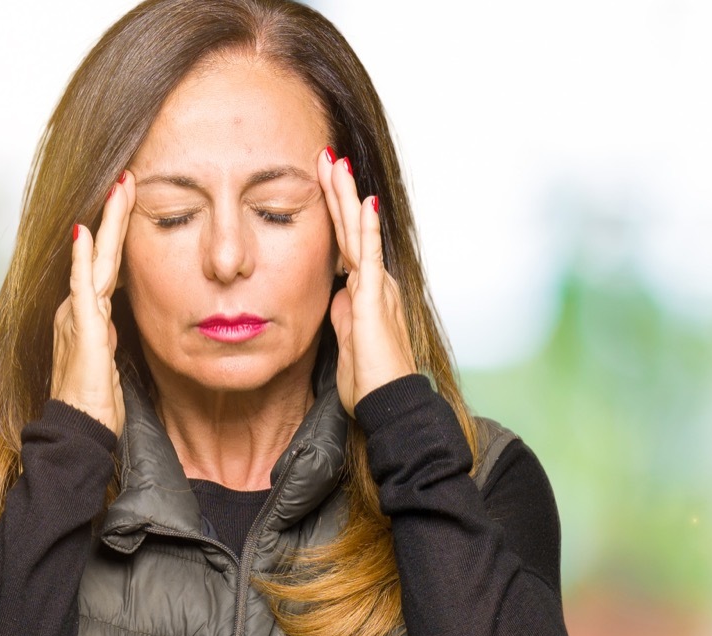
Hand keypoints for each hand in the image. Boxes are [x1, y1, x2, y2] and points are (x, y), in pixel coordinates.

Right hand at [50, 171, 133, 435]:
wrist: (80, 426)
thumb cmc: (94, 399)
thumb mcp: (110, 358)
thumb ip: (110, 334)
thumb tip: (115, 321)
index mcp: (89, 313)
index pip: (108, 263)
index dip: (118, 231)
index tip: (129, 199)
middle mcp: (80, 307)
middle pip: (102, 252)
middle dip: (114, 214)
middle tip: (126, 177)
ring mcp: (79, 314)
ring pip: (97, 259)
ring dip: (107, 223)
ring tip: (117, 189)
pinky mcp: (83, 328)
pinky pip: (83, 287)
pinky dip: (84, 260)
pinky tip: (83, 234)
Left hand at [318, 148, 416, 414]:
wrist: (388, 404)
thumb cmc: (369, 381)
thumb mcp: (348, 342)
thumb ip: (343, 315)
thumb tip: (336, 296)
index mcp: (366, 292)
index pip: (346, 242)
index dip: (335, 211)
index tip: (323, 181)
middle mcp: (375, 282)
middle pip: (352, 227)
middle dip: (338, 191)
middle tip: (327, 155)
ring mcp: (377, 287)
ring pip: (358, 232)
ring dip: (347, 196)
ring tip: (336, 162)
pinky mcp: (375, 299)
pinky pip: (370, 257)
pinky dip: (368, 228)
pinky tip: (364, 202)